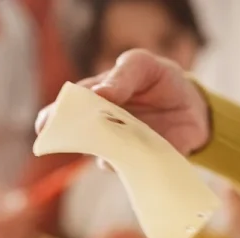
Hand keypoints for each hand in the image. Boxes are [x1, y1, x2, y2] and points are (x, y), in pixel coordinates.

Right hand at [36, 49, 210, 156]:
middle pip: (78, 137)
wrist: (195, 108)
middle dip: (69, 139)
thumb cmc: (160, 80)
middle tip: (62, 139)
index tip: (44, 125)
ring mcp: (120, 147)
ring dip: (104, 152)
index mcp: (95, 99)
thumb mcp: (143, 65)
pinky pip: (133, 168)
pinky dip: (133, 163)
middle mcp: (101, 127)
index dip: (53, 117)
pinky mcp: (142, 162)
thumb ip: (123, 76)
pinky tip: (133, 156)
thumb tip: (100, 92)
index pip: (67, 108)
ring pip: (103, 156)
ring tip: (109, 145)